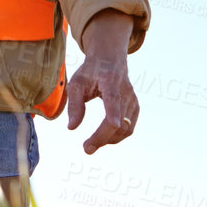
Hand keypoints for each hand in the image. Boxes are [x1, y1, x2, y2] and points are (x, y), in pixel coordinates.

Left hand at [66, 10, 138, 153]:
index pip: (113, 103)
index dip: (111, 119)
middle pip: (119, 122)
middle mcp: (126, 92)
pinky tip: (104, 138)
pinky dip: (117, 136)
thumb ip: (74, 105)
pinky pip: (130, 127)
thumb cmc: (91, 70)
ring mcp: (133, 100)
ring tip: (91, 144)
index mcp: (110, 82)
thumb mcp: (77, 83)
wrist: (110, 58)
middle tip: (86, 148)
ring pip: (127, 128)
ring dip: (110, 140)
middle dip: (102, 138)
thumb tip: (72, 128)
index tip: (106, 131)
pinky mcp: (135, 106)